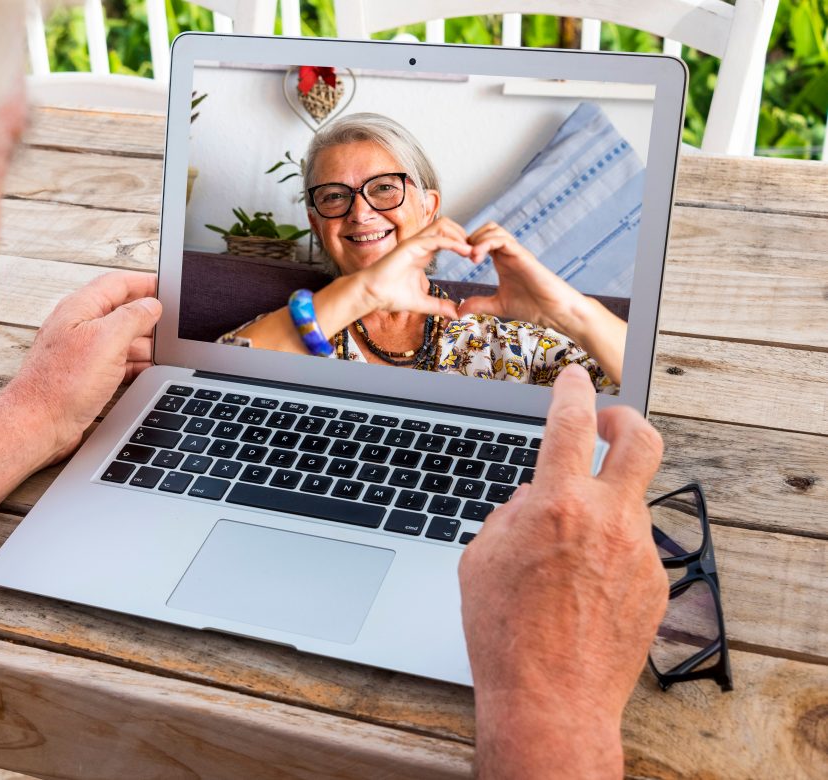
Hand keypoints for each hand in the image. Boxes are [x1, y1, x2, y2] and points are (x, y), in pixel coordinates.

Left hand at [0, 271, 160, 469]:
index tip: (166, 287)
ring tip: (163, 349)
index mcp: (80, 308)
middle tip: (170, 322)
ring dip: (142, 342)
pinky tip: (146, 369)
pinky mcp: (84, 376)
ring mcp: (80, 352)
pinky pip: (114, 362)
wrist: (39, 425)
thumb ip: (132, 317)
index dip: (144, 282)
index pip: (117, 283)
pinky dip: (133, 363)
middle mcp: (78, 326)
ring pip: (119, 338)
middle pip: (119, 310)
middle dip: (146, 316)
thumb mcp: (107, 340)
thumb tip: (151, 305)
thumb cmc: (63, 383)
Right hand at [352, 218, 470, 319]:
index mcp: (423, 253)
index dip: (463, 245)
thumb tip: (456, 313)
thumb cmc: (389, 296)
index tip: (475, 258)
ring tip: (471, 250)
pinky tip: (464, 251)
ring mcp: (414, 243)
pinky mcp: (410, 246)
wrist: (370, 295)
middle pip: (447, 225)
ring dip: (460, 235)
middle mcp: (420, 244)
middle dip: (464, 234)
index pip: (447, 238)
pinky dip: (452, 243)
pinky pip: (436, 238)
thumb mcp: (421, 302)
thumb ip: (439, 306)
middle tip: (476, 251)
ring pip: (443, 225)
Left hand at [458, 222, 584, 330]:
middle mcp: (509, 253)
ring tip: (471, 258)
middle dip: (470, 237)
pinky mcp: (523, 256)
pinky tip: (477, 258)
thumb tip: (459, 310)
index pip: (482, 240)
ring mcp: (516, 252)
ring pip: (494, 229)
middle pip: (487, 228)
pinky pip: (502, 239)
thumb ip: (479, 305)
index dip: (467, 245)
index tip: (458, 259)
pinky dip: (486, 243)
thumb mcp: (498, 305)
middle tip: (463, 256)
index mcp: (502, 260)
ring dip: (477, 239)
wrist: (555, 312)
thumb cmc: (532, 306)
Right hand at [459, 365, 666, 775]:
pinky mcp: (654, 586)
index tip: (573, 379)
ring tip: (570, 541)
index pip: (572, 423)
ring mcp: (639, 553)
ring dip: (606, 500)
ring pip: (633, 500)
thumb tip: (530, 498)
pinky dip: (610, 549)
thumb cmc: (504, 634)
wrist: (551, 700)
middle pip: (641, 440)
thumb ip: (508, 515)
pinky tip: (583, 584)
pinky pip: (635, 548)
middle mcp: (607, 521)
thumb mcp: (479, 560)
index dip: (573, 391)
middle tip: (607, 422)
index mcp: (557, 506)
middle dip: (625, 418)